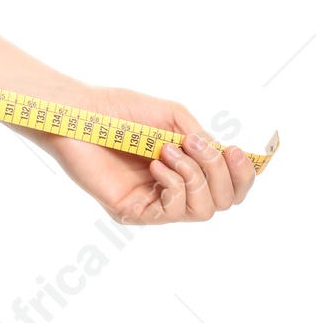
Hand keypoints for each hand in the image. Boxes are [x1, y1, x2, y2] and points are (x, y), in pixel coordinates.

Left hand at [40, 84, 257, 224]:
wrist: (79, 113)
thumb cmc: (119, 110)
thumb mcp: (173, 117)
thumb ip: (202, 138)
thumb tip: (226, 157)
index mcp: (187, 167)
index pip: (231, 186)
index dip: (243, 174)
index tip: (234, 150)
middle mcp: (175, 189)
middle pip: (224, 201)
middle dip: (219, 172)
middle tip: (195, 145)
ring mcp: (155, 203)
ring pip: (203, 211)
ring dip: (195, 177)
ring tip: (170, 151)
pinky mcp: (133, 211)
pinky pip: (172, 212)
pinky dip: (174, 185)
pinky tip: (157, 164)